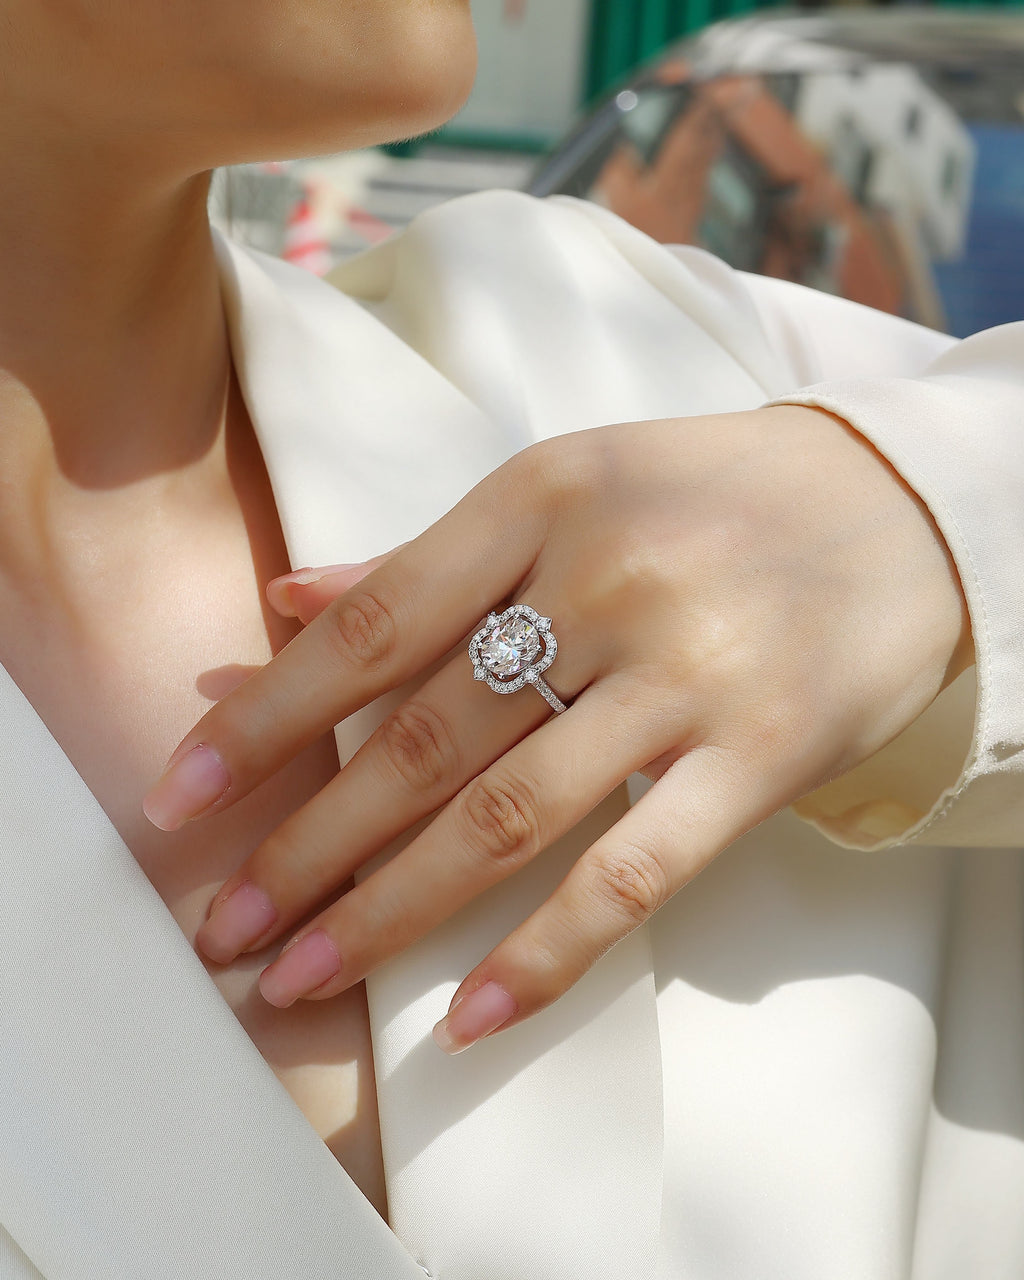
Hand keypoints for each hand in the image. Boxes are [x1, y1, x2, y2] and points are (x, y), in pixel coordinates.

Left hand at [142, 406, 972, 1052]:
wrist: (895, 506)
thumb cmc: (705, 496)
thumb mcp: (565, 489)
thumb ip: (425, 557)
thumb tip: (283, 600)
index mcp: (537, 499)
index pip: (370, 627)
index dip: (263, 719)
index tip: (177, 797)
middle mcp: (603, 581)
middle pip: (422, 737)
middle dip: (308, 844)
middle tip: (225, 927)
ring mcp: (686, 672)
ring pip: (509, 813)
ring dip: (394, 906)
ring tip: (305, 973)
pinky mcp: (762, 753)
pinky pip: (638, 868)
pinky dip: (549, 949)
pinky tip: (472, 1012)